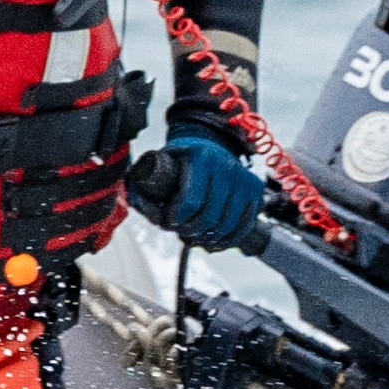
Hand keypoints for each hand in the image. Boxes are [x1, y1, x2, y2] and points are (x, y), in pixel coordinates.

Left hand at [128, 136, 268, 250]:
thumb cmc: (183, 159)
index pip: (191, 200)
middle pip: (210, 216)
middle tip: (181, 233)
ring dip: (209, 238)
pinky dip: (228, 239)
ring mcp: (244, 179)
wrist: (209, 147)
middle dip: (192, 231)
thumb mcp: (162, 162)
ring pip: (227, 224)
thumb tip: (134, 201)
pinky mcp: (255, 191)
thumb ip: (144, 181)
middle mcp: (226, 166)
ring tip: (195, 238)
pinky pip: (244, 225)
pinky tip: (214, 242)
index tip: (169, 223)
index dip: (177, 219)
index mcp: (201, 157)